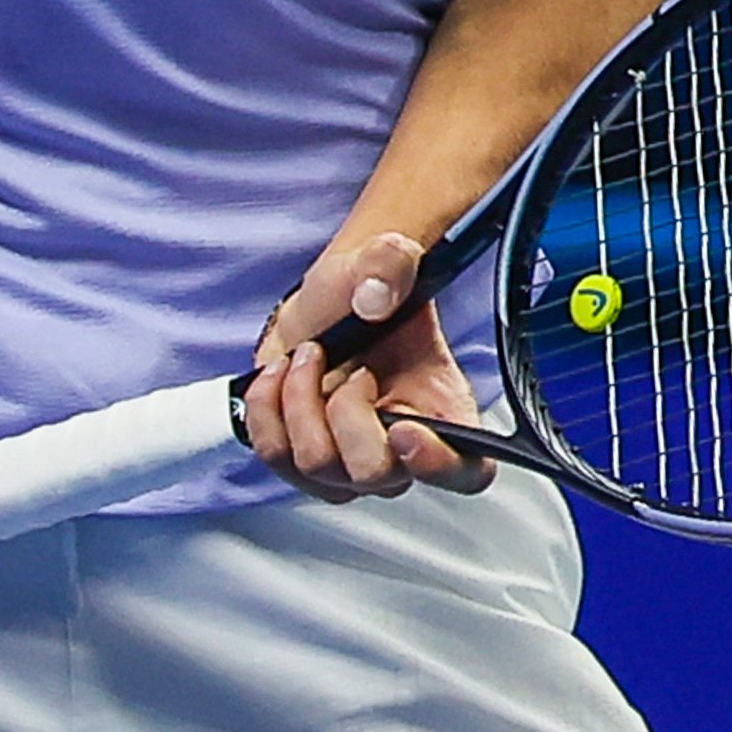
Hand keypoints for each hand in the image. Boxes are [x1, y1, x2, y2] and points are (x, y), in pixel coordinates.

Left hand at [245, 231, 494, 504]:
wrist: (326, 305)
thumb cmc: (366, 293)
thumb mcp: (386, 258)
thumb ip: (392, 264)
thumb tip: (374, 300)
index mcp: (444, 412)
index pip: (464, 470)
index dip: (437, 464)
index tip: (405, 429)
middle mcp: (399, 452)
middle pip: (374, 473)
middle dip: (348, 412)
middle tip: (353, 369)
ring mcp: (348, 464)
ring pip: (317, 465)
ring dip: (301, 400)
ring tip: (311, 355)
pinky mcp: (302, 460)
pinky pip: (275, 455)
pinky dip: (267, 408)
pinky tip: (281, 374)